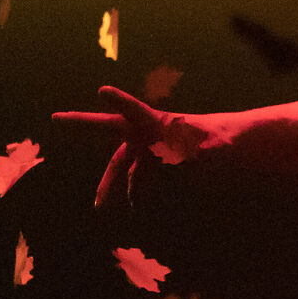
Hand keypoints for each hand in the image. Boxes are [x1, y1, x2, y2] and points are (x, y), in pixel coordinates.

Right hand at [51, 86, 211, 207]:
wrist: (241, 148)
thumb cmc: (227, 144)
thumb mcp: (211, 149)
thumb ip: (190, 148)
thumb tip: (176, 150)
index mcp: (163, 125)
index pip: (137, 111)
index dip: (120, 102)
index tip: (103, 91)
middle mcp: (154, 131)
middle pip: (113, 129)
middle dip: (83, 125)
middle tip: (56, 118)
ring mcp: (157, 144)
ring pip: (125, 162)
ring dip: (112, 182)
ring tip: (100, 207)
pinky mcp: (165, 159)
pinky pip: (143, 173)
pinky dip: (137, 188)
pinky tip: (135, 205)